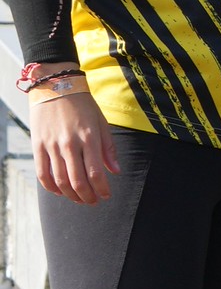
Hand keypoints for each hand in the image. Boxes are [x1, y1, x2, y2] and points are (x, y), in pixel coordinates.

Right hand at [31, 79, 118, 204]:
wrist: (56, 87)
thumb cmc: (83, 105)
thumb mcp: (101, 122)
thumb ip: (108, 148)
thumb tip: (115, 171)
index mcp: (89, 138)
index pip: (96, 172)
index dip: (102, 189)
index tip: (106, 196)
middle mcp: (69, 144)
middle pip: (77, 181)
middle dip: (87, 196)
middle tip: (94, 201)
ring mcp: (51, 146)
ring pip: (60, 181)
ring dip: (71, 195)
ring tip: (80, 199)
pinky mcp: (38, 146)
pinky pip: (42, 173)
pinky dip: (51, 187)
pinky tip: (60, 191)